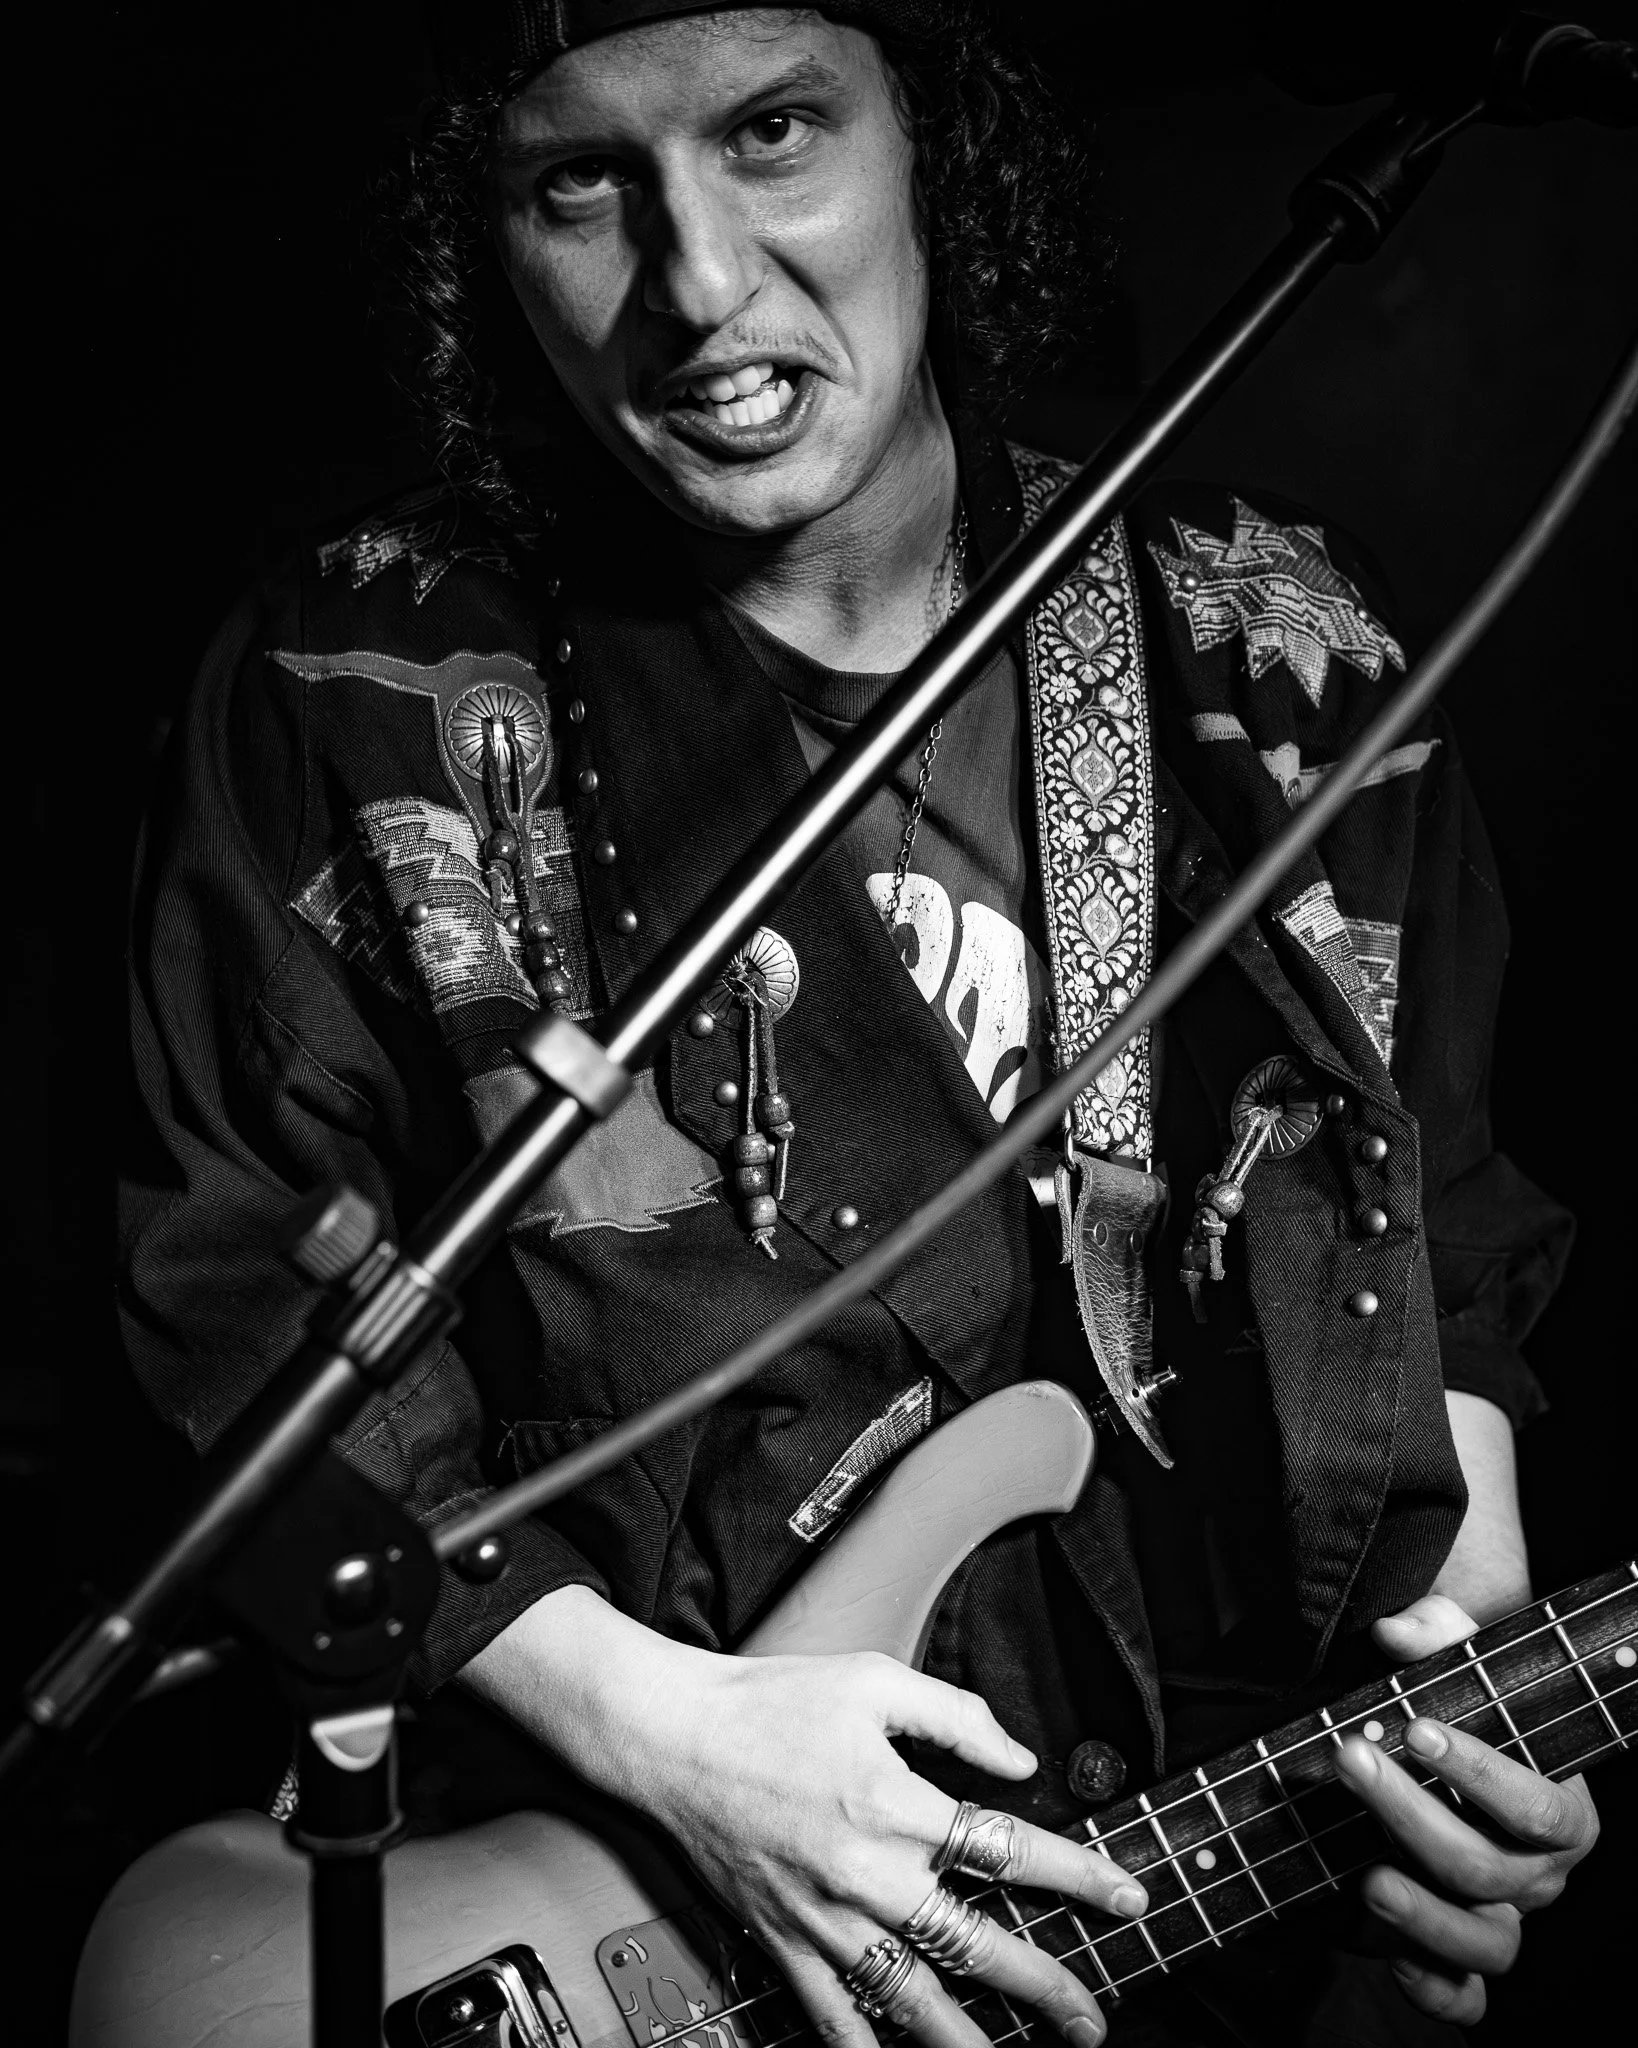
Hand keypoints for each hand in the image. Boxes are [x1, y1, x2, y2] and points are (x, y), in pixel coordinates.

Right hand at [464, 1588, 1143, 2047]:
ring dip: (970, 2041)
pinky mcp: (784, 1940)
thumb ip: (956, 1716)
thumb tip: (1019, 1757)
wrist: (670, 1736)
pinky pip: (833, 2017)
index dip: (1079, 1875)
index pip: (1008, 1848)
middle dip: (1046, 1988)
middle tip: (1091, 2018)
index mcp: (893, 1801)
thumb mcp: (874, 1680)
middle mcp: (864, 1872)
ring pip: (911, 2000)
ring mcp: (822, 1917)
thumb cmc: (768, 1701)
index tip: (1125, 1895)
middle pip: (975, 1945)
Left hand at [1333, 1594, 1600, 2024]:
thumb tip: (1394, 1632)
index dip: (1478, 1772)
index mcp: (1557, 1808)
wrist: (1435, 1750)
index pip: (1535, 1804)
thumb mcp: (1454, 1656)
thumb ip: (1434, 1632)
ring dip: (1425, 1916)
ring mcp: (1500, 1917)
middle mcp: (1536, 1873)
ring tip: (1368, 1879)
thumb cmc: (1457, 1703)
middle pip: (1487, 1866)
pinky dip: (1434, 1989)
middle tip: (1349, 1760)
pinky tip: (1392, 1961)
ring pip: (1483, 1941)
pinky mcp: (1457, 1952)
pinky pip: (1462, 1996)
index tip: (1415, 1728)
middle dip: (1412, 1814)